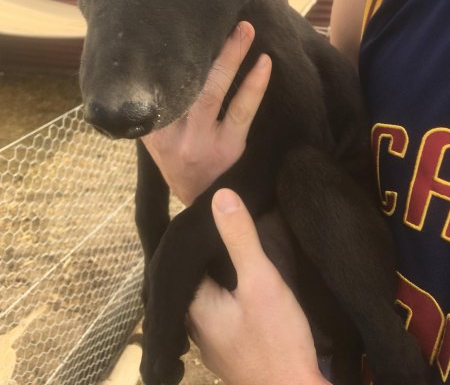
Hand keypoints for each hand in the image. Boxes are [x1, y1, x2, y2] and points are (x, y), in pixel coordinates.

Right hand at [141, 22, 271, 205]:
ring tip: (245, 30)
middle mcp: (173, 135)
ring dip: (231, 57)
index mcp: (152, 129)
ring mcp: (203, 141)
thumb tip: (163, 65)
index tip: (180, 27)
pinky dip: (253, 86)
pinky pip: (242, 112)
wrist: (200, 205)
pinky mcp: (230, 148)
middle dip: (208, 49)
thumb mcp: (156, 140)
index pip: (160, 86)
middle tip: (225, 19)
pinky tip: (263, 64)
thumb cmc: (178, 162)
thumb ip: (158, 111)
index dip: (170, 55)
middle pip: (188, 83)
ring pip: (215, 92)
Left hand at [187, 189, 330, 384]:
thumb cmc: (276, 339)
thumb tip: (221, 195)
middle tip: (222, 233)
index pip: (187, 263)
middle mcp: (195, 328)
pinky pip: (221, 319)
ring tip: (233, 258)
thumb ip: (240, 238)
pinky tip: (243, 295)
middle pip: (196, 283)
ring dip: (217, 283)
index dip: (199, 240)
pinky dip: (227, 302)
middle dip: (207, 261)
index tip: (206, 218)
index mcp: (195, 306)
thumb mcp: (261, 280)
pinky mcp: (231, 356)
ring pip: (208, 302)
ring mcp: (213, 347)